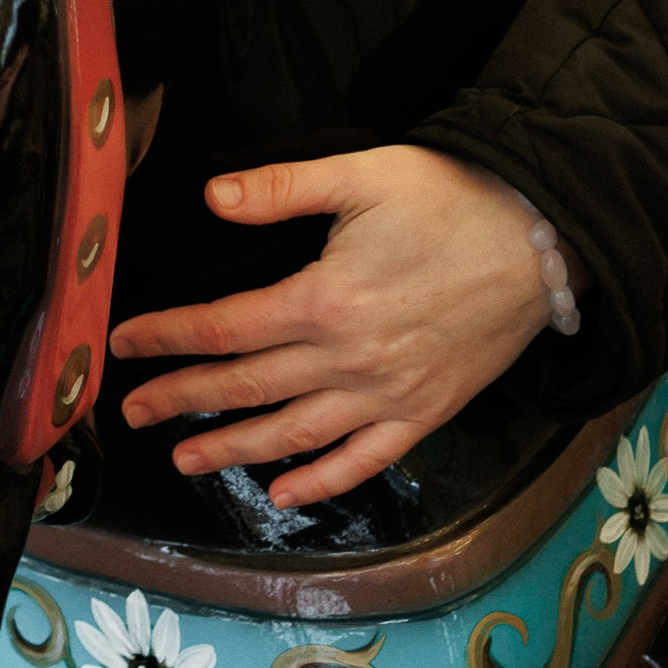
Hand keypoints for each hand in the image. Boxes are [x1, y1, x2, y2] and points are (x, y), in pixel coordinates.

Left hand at [110, 145, 560, 510]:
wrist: (542, 244)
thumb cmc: (452, 202)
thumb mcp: (362, 175)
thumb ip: (282, 187)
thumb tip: (213, 196)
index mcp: (325, 299)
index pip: (225, 327)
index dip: (169, 337)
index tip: (125, 344)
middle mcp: (350, 359)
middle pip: (247, 387)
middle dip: (182, 399)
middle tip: (132, 412)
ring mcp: (389, 395)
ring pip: (294, 433)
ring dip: (233, 448)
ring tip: (184, 459)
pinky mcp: (425, 414)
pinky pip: (364, 462)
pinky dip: (321, 482)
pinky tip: (284, 493)